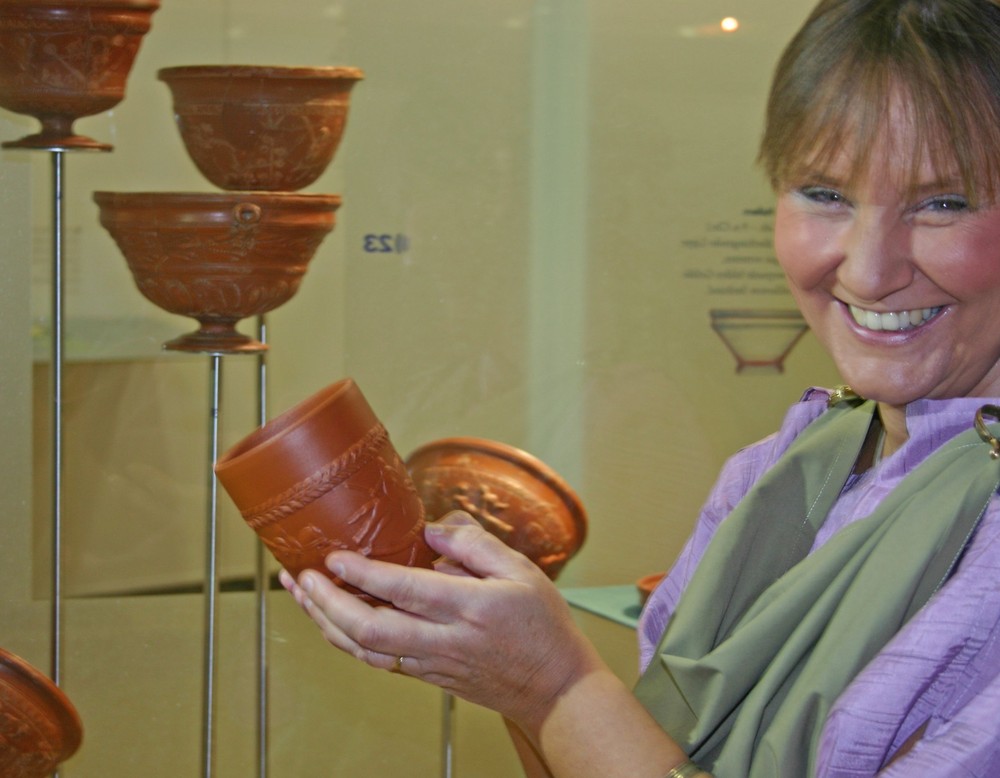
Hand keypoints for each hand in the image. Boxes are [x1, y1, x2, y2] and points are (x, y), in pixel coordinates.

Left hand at [279, 511, 602, 730]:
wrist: (554, 687)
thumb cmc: (542, 626)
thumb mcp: (522, 571)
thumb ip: (475, 545)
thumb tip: (432, 530)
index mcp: (469, 608)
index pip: (405, 591)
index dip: (364, 575)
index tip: (335, 558)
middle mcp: (444, 640)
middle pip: (370, 629)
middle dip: (327, 603)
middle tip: (301, 577)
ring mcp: (432, 663)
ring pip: (365, 650)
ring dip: (327, 622)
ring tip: (301, 594)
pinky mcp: (428, 676)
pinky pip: (377, 659)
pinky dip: (347, 638)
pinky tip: (332, 619)